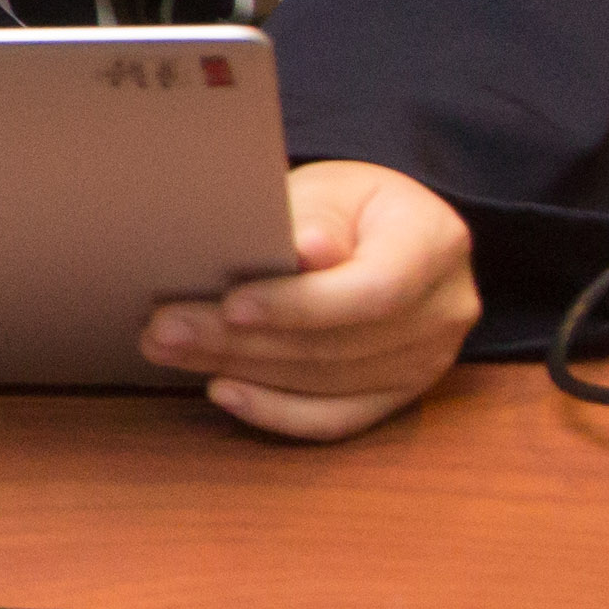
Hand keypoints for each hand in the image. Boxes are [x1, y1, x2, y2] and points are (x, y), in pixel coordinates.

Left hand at [144, 159, 478, 438]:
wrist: (383, 234)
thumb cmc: (348, 207)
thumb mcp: (333, 189)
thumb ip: (314, 216)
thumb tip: (306, 250)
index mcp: (435, 243)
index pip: (373, 289)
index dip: (300, 304)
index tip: (231, 303)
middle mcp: (444, 310)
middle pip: (338, 342)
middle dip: (242, 339)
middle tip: (164, 328)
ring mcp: (427, 361)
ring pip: (327, 382)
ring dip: (240, 369)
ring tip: (169, 349)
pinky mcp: (398, 395)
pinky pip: (336, 419)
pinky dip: (275, 411)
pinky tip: (222, 391)